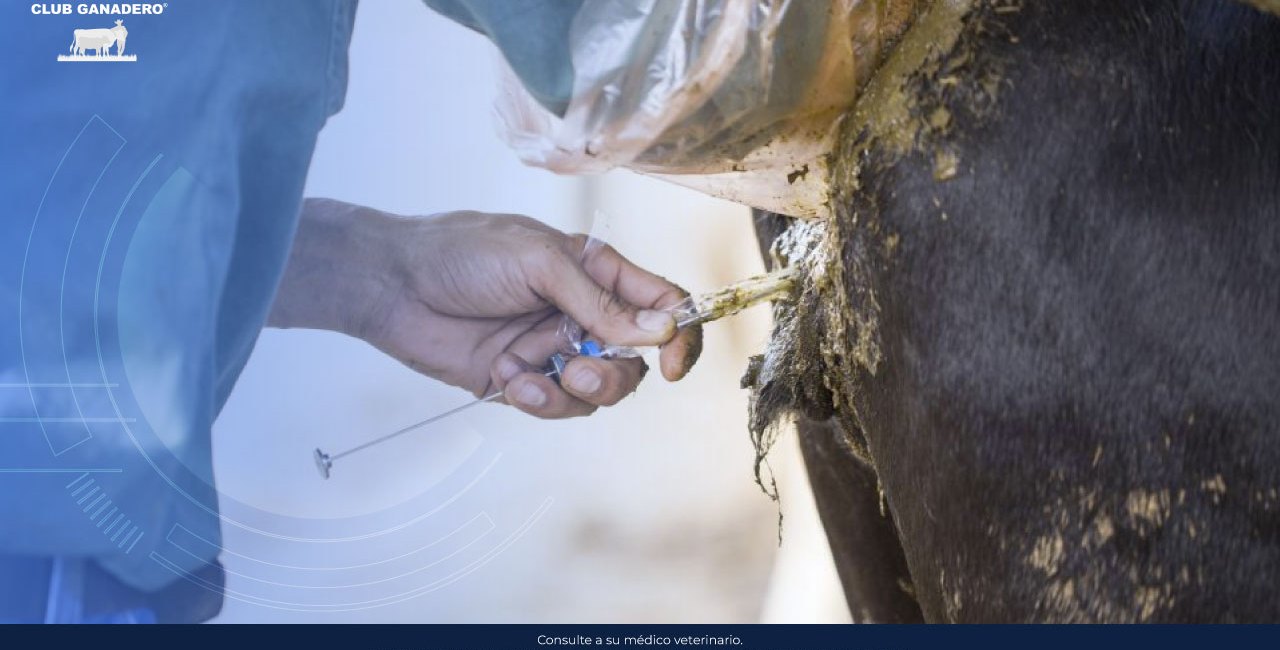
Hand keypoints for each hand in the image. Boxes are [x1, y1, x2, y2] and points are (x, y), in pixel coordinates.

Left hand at [268, 199, 701, 417]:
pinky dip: (541, 399)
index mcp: (596, 272)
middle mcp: (582, 314)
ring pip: (598, 390)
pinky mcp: (524, 382)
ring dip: (577, 389)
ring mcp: (553, 350)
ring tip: (536, 374)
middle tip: (578, 368)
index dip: (680, 333)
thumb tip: (659, 329)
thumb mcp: (540, 263)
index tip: (672, 363)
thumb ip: (600, 302)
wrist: (393, 285)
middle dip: (614, 373)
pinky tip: (509, 380)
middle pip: (634, 360)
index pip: (661, 304)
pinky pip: (557, 406)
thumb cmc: (463, 252)